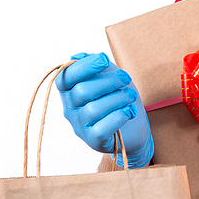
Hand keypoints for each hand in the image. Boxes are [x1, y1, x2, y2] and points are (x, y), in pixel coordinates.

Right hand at [57, 53, 153, 167]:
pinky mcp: (94, 141)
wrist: (133, 127)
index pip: (65, 77)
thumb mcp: (108, 76)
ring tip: (131, 96)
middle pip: (81, 92)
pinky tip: (129, 111)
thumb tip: (77, 56)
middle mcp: (70, 110)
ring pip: (93, 110)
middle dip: (108, 81)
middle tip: (126, 78)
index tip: (104, 59)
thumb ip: (94, 66)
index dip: (83, 66)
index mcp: (69, 91)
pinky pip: (102, 129)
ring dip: (118, 98)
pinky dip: (119, 117)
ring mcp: (80, 127)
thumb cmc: (117, 99)